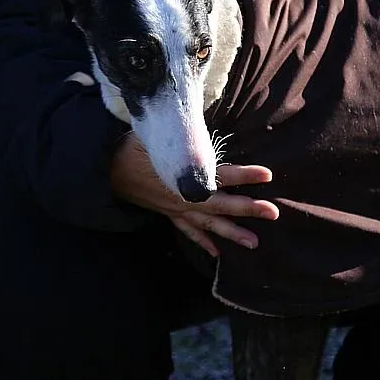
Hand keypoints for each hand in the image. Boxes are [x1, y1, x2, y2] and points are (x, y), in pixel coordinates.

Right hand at [109, 134, 278, 257]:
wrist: (106, 170)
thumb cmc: (132, 147)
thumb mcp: (154, 134)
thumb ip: (180, 135)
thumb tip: (198, 126)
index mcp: (182, 176)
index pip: (219, 175)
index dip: (244, 175)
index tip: (267, 175)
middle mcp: (183, 196)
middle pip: (220, 204)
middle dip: (248, 208)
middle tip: (273, 213)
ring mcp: (176, 208)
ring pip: (208, 224)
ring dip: (232, 233)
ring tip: (254, 243)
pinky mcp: (168, 213)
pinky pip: (188, 231)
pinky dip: (202, 242)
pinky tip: (217, 253)